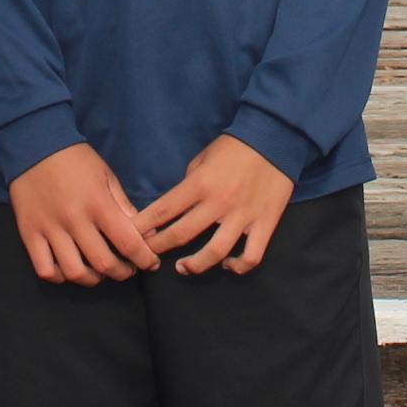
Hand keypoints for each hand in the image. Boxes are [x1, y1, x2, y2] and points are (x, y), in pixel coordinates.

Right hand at [7, 142, 161, 283]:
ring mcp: (49, 228)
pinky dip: (59, 276)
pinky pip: (44, 269)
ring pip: (74, 272)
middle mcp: (74, 219)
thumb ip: (125, 206)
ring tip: (99, 272)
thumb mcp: (106, 175)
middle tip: (127, 269)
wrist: (34, 144)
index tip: (151, 263)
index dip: (144, 259)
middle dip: (122, 273)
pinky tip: (69, 269)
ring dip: (93, 279)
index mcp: (98, 203)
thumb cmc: (75, 159)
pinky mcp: (29, 233)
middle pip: (103, 263)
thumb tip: (147, 232)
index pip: (128, 242)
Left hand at [140, 134, 295, 274]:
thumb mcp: (203, 157)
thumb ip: (190, 182)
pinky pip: (251, 256)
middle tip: (147, 255)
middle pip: (181, 235)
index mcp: (200, 184)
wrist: (275, 138)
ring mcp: (243, 217)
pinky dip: (238, 266)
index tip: (130, 235)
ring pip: (214, 253)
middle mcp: (219, 203)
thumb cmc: (235, 147)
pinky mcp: (265, 224)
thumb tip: (180, 204)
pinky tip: (227, 265)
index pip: (163, 210)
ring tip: (183, 268)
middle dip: (158, 247)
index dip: (143, 226)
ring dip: (194, 265)